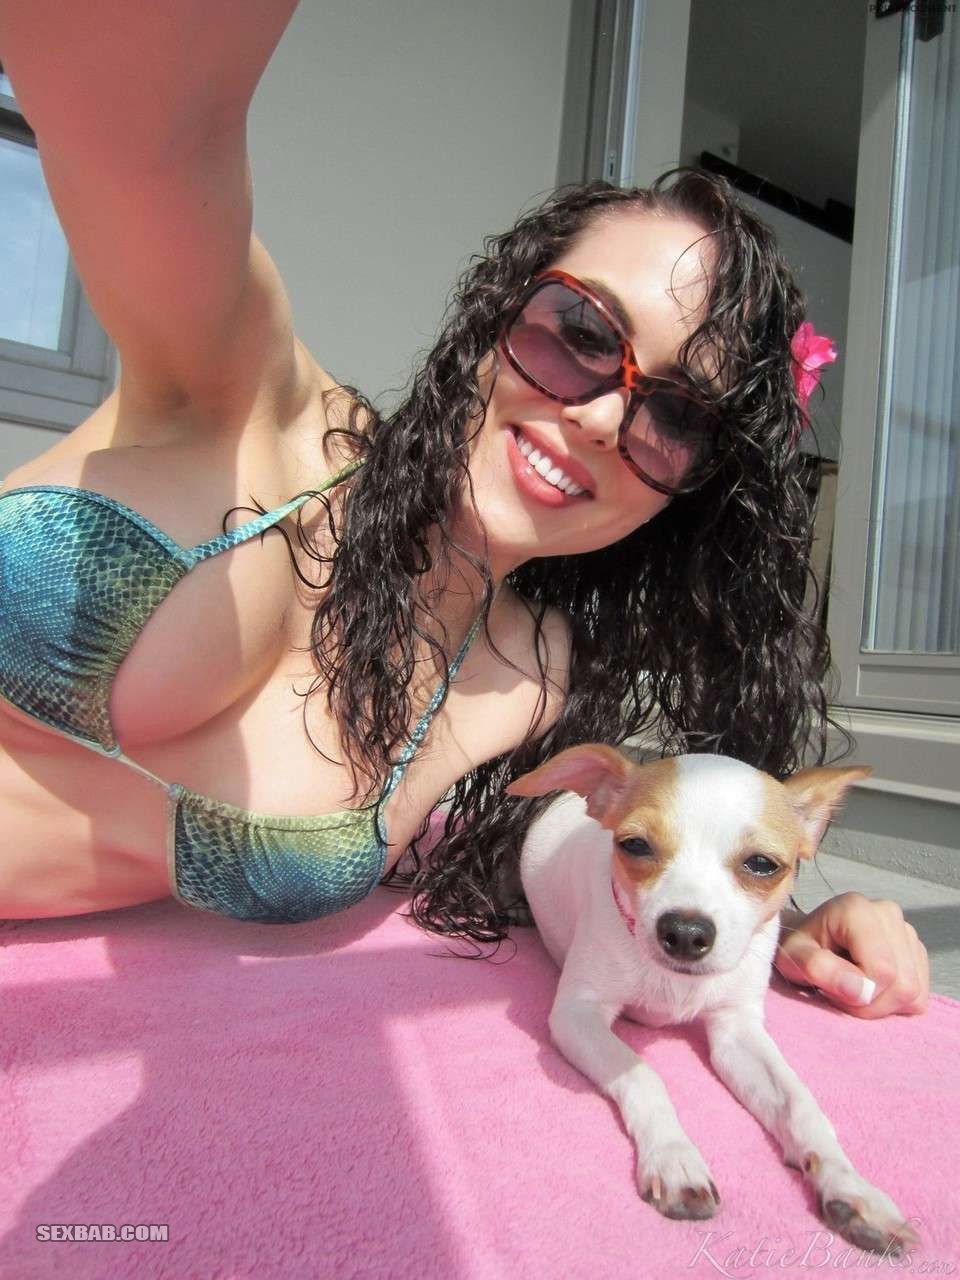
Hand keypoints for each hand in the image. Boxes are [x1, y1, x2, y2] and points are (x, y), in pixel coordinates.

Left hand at [774, 893, 928, 1017]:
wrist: (810, 941)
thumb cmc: (799, 948)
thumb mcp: (793, 957)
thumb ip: (817, 968)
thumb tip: (860, 990)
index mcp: (857, 910)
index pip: (882, 971)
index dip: (859, 995)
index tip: (831, 990)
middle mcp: (888, 913)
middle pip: (902, 984)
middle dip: (870, 1004)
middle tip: (841, 994)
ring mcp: (907, 931)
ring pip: (914, 992)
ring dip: (882, 1005)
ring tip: (854, 990)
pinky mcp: (917, 951)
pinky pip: (920, 995)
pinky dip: (895, 1004)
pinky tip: (872, 989)